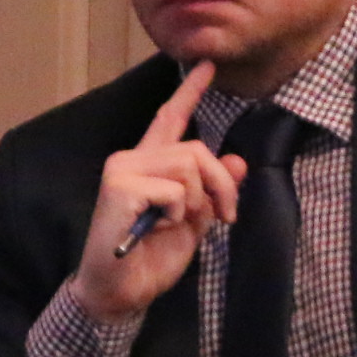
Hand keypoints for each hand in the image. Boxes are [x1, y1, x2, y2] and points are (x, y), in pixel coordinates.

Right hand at [68, 58, 245, 321]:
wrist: (119, 292)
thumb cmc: (150, 260)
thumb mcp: (194, 222)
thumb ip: (213, 191)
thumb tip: (238, 162)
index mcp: (148, 164)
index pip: (170, 119)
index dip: (190, 91)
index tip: (207, 64)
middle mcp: (131, 159)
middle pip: (196, 149)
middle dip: (221, 185)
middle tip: (226, 216)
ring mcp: (122, 170)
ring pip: (188, 166)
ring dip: (197, 202)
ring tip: (177, 225)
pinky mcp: (119, 187)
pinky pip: (174, 190)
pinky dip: (176, 214)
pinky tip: (155, 229)